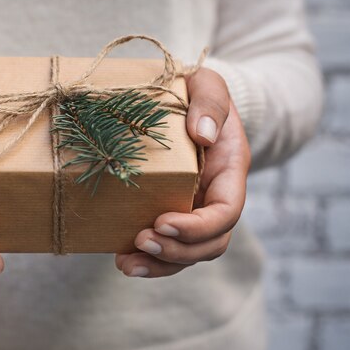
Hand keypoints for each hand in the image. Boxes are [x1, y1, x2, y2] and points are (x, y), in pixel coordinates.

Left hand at [115, 68, 250, 277]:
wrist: (187, 103)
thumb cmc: (198, 92)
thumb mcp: (209, 85)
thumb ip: (210, 103)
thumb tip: (202, 135)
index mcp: (229, 171)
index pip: (226, 211)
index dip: (198, 226)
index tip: (163, 221)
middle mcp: (214, 197)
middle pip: (209, 243)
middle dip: (177, 251)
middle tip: (141, 241)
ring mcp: (193, 209)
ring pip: (187, 253)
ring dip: (159, 264)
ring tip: (126, 264)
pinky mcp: (169, 211)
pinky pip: (165, 245)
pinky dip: (147, 258)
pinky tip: (121, 258)